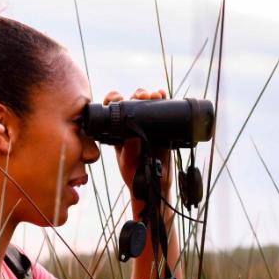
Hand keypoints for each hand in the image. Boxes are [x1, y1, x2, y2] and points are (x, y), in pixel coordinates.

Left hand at [103, 88, 173, 210]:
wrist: (152, 184)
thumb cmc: (134, 174)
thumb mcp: (127, 162)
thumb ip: (128, 150)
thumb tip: (134, 134)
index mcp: (119, 130)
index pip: (114, 109)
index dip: (114, 99)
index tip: (117, 99)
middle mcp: (133, 125)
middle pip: (133, 101)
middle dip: (137, 95)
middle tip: (140, 97)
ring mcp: (148, 125)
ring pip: (148, 103)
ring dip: (150, 94)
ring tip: (153, 95)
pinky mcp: (162, 128)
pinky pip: (163, 110)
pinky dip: (164, 100)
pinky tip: (162, 95)